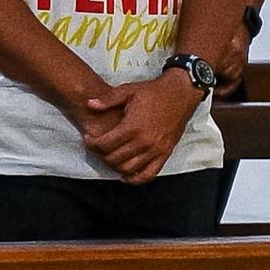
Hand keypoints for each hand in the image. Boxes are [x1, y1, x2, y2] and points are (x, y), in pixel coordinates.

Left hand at [78, 67, 202, 178]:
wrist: (181, 93)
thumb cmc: (154, 92)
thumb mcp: (128, 91)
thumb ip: (108, 99)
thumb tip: (89, 104)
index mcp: (133, 126)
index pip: (105, 144)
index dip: (92, 144)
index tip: (88, 139)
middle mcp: (145, 141)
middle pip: (114, 159)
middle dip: (100, 155)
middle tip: (96, 148)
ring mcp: (156, 150)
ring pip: (129, 169)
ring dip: (115, 166)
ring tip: (109, 156)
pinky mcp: (166, 153)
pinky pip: (149, 174)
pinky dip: (135, 178)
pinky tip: (125, 174)